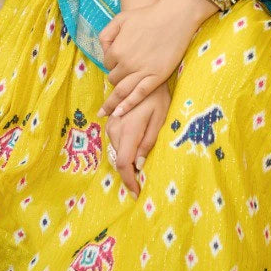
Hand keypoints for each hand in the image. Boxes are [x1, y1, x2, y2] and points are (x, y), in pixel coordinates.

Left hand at [96, 0, 199, 117]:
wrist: (175, 17)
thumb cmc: (149, 15)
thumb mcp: (121, 18)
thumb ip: (107, 34)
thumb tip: (104, 51)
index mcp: (117, 49)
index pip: (107, 63)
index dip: (112, 62)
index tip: (120, 59)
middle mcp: (127, 64)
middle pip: (114, 78)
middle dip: (116, 77)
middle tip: (124, 74)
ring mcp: (142, 72)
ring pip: (122, 91)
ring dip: (113, 101)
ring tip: (105, 112)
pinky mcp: (157, 78)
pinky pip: (138, 95)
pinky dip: (127, 106)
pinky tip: (119, 114)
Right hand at [104, 81, 171, 197]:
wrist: (145, 76)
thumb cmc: (158, 98)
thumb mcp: (159, 120)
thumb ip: (148, 143)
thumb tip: (138, 166)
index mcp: (128, 130)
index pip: (123, 163)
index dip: (128, 181)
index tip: (136, 193)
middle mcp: (115, 129)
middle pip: (119, 159)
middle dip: (129, 173)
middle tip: (142, 182)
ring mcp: (110, 124)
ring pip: (116, 151)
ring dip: (127, 161)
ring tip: (140, 165)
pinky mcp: (110, 120)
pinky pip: (115, 142)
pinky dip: (123, 150)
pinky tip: (135, 149)